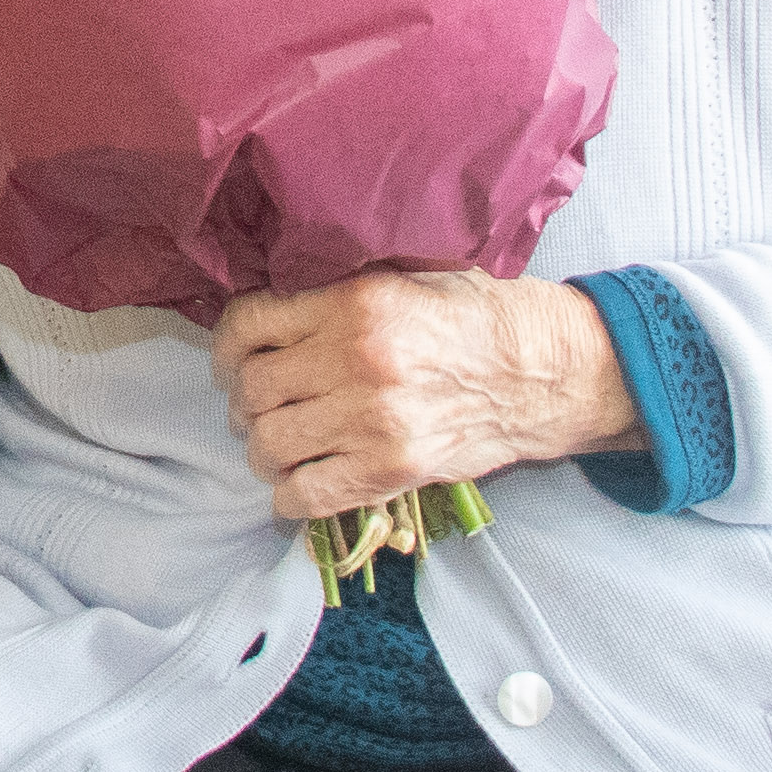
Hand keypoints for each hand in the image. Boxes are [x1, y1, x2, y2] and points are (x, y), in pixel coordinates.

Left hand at [208, 270, 640, 522]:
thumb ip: (337, 288)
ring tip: (279, 444)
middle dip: (243, 402)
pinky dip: (288, 495)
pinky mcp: (390, 471)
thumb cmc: (477, 315)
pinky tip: (299, 482)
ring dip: (263, 449)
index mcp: (355, 303)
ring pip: (269, 445)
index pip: (249, 324)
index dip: (228, 346)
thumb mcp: (406, 274)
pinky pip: (305, 496)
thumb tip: (270, 303)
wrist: (543, 371)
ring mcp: (372, 421)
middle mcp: (356, 360)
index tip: (235, 360)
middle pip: (253, 390)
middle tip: (257, 406)